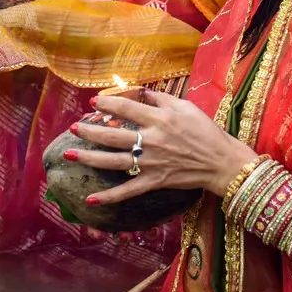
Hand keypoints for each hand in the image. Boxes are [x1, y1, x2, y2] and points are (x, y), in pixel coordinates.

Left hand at [68, 91, 257, 204]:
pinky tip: (90, 199)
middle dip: (89, 131)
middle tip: (73, 127)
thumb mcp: (187, 107)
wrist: (221, 161)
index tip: (93, 102)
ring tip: (69, 154)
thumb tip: (142, 92)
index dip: (107, 104)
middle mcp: (151, 141)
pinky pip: (127, 191)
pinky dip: (109, 197)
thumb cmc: (206, 131)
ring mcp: (150, 163)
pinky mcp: (154, 181)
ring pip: (113, 161)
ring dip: (89, 158)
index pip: (126, 109)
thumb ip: (162, 99)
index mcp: (159, 119)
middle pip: (112, 135)